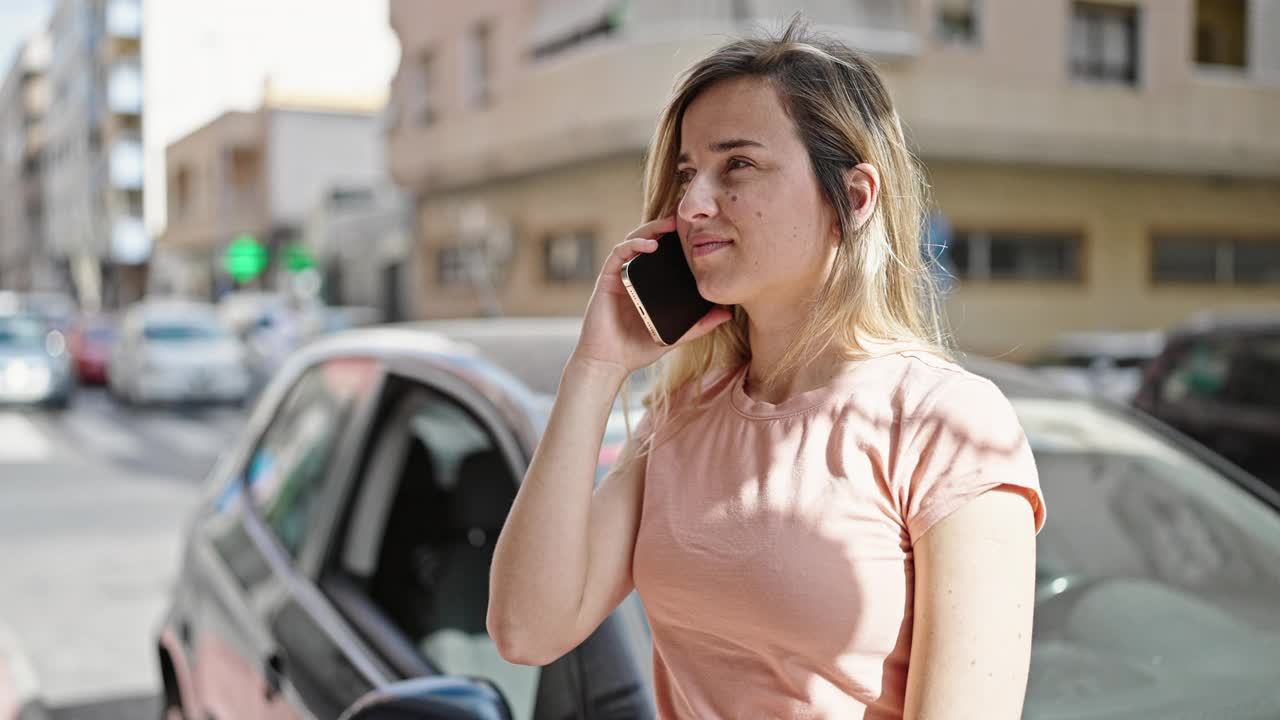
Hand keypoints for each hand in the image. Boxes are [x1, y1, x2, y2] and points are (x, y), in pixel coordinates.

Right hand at [573, 216, 731, 377]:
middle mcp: (634, 275)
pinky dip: (634, 245)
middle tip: (685, 219)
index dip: (677, 240)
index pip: (663, 254)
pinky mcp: (607, 279)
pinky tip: (650, 245)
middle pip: (649, 241)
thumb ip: (699, 325)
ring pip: (634, 241)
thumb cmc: (638, 349)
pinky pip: (619, 254)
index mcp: (649, 285)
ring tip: (670, 226)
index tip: (696, 230)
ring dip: (651, 229)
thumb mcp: (675, 335)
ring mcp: (620, 275)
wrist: (608, 363)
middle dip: (665, 227)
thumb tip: (728, 313)